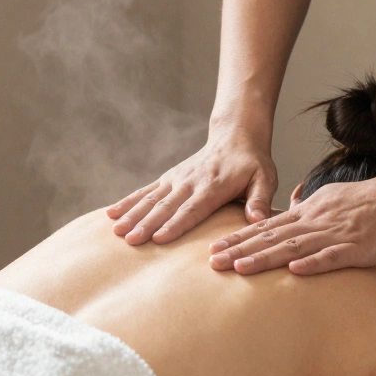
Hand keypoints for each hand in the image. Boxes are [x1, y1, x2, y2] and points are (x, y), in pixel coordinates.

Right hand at [107, 130, 277, 244]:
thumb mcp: (265, 178)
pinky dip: (127, 202)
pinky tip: (111, 214)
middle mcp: (190, 182)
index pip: (193, 208)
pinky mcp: (168, 178)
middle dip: (147, 223)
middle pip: (166, 206)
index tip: (160, 238)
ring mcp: (176, 179)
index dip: (176, 223)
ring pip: (151, 199)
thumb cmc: (252, 164)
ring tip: (116, 231)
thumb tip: (257, 219)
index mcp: (214, 186)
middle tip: (130, 239)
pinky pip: (145, 191)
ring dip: (132, 215)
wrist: (235, 137)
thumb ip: (260, 199)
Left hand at [208, 169, 375, 274]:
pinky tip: (294, 272)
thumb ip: (308, 210)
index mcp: (308, 213)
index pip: (266, 226)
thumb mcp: (330, 200)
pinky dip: (313, 263)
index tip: (213, 247)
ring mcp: (335, 234)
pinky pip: (332, 256)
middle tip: (211, 261)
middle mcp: (315, 222)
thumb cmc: (369, 202)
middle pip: (270, 237)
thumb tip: (290, 214)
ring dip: (265, 258)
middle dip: (239, 249)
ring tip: (239, 267)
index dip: (238, 237)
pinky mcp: (356, 247)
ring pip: (293, 247)